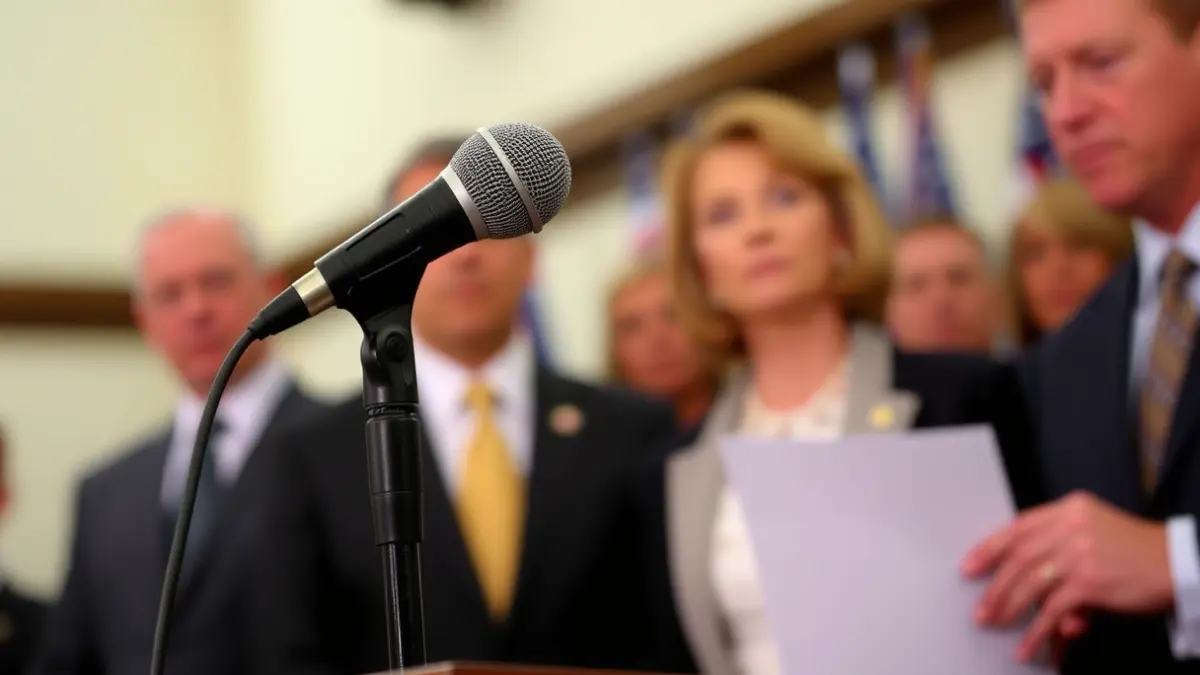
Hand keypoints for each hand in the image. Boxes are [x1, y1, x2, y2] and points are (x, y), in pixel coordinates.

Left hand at [960, 491, 1172, 660]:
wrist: (1177, 563)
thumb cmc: (1135, 553)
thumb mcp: (1094, 537)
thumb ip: (1060, 557)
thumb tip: (1035, 594)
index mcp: (1068, 509)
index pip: (1019, 526)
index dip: (990, 547)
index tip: (969, 566)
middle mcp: (1070, 526)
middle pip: (1019, 556)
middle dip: (995, 584)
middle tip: (979, 606)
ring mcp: (1079, 552)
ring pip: (1029, 582)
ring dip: (1008, 607)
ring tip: (993, 623)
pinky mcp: (1089, 580)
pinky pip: (1052, 609)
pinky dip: (1038, 630)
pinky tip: (1028, 646)